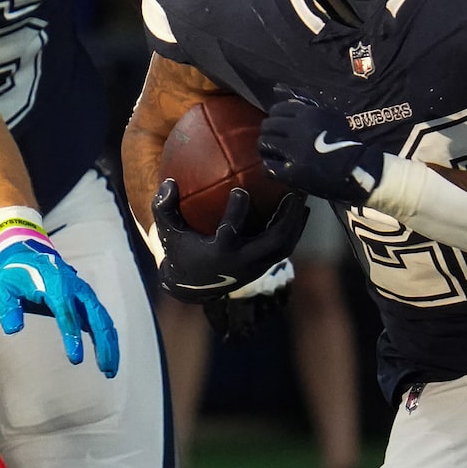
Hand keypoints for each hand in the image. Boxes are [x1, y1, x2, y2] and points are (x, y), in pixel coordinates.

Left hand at [0, 231, 121, 377]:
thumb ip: (8, 308)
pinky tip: (108, 358)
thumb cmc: (16, 275)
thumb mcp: (5, 289)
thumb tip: (13, 329)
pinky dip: (107, 339)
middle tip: (106, 371)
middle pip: (97, 318)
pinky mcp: (87, 301)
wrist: (30, 255)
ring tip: (110, 371)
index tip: (76, 360)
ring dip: (110, 345)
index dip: (72, 336)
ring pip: (104, 321)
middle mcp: (77, 289)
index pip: (67, 313)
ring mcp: (85, 294)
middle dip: (104, 344)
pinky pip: (102, 321)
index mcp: (56, 286)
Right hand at [152, 179, 307, 301]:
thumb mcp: (167, 231)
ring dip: (296, 221)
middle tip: (293, 189)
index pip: (230, 232)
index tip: (242, 189)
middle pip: (273, 241)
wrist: (194, 286)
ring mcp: (257, 266)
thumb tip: (169, 182)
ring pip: (285, 245)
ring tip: (302, 197)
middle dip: (285, 216)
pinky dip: (295, 228)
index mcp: (220, 252)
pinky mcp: (264, 266)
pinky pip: (285, 247)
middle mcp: (243, 261)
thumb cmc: (180, 250)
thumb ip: (164, 207)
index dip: (237, 212)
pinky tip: (301, 209)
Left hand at [256, 95, 385, 203]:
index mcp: (308, 114)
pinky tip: (278, 167)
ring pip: (264, 144)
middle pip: (268, 126)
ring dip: (267, 148)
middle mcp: (299, 130)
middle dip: (270, 132)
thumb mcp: (329, 114)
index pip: (277, 110)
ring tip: (275, 152)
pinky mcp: (292, 172)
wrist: (356, 169)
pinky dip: (270, 166)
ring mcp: (294, 152)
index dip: (276, 118)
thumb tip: (277, 88)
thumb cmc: (343, 140)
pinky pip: (268, 167)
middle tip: (276, 140)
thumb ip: (305, 102)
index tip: (281, 126)